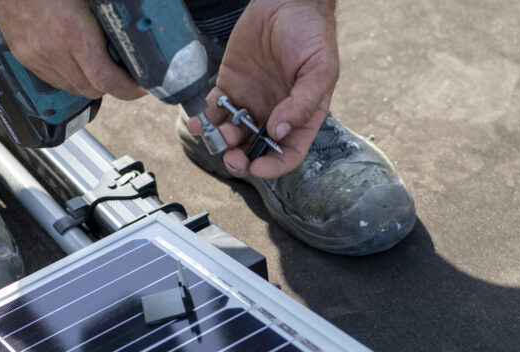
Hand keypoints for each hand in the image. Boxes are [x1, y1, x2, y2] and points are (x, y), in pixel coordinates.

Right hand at [0, 0, 144, 100]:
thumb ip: (108, 19)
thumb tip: (132, 30)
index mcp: (71, 31)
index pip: (105, 79)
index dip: (128, 89)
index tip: (140, 87)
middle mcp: (51, 49)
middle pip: (91, 88)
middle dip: (111, 85)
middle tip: (123, 73)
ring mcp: (34, 56)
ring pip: (72, 88)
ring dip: (89, 82)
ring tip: (98, 65)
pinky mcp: (23, 57)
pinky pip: (53, 80)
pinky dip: (69, 77)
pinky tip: (75, 62)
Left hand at [189, 0, 339, 178]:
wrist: (286, 1)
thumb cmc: (311, 35)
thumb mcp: (320, 70)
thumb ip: (303, 103)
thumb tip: (279, 131)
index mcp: (300, 117)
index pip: (288, 153)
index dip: (274, 166)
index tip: (258, 168)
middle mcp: (274, 115)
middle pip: (257, 150)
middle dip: (243, 160)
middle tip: (233, 157)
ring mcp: (251, 102)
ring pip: (234, 134)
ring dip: (223, 141)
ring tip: (218, 134)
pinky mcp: (230, 86)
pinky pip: (215, 109)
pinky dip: (206, 120)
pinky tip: (200, 122)